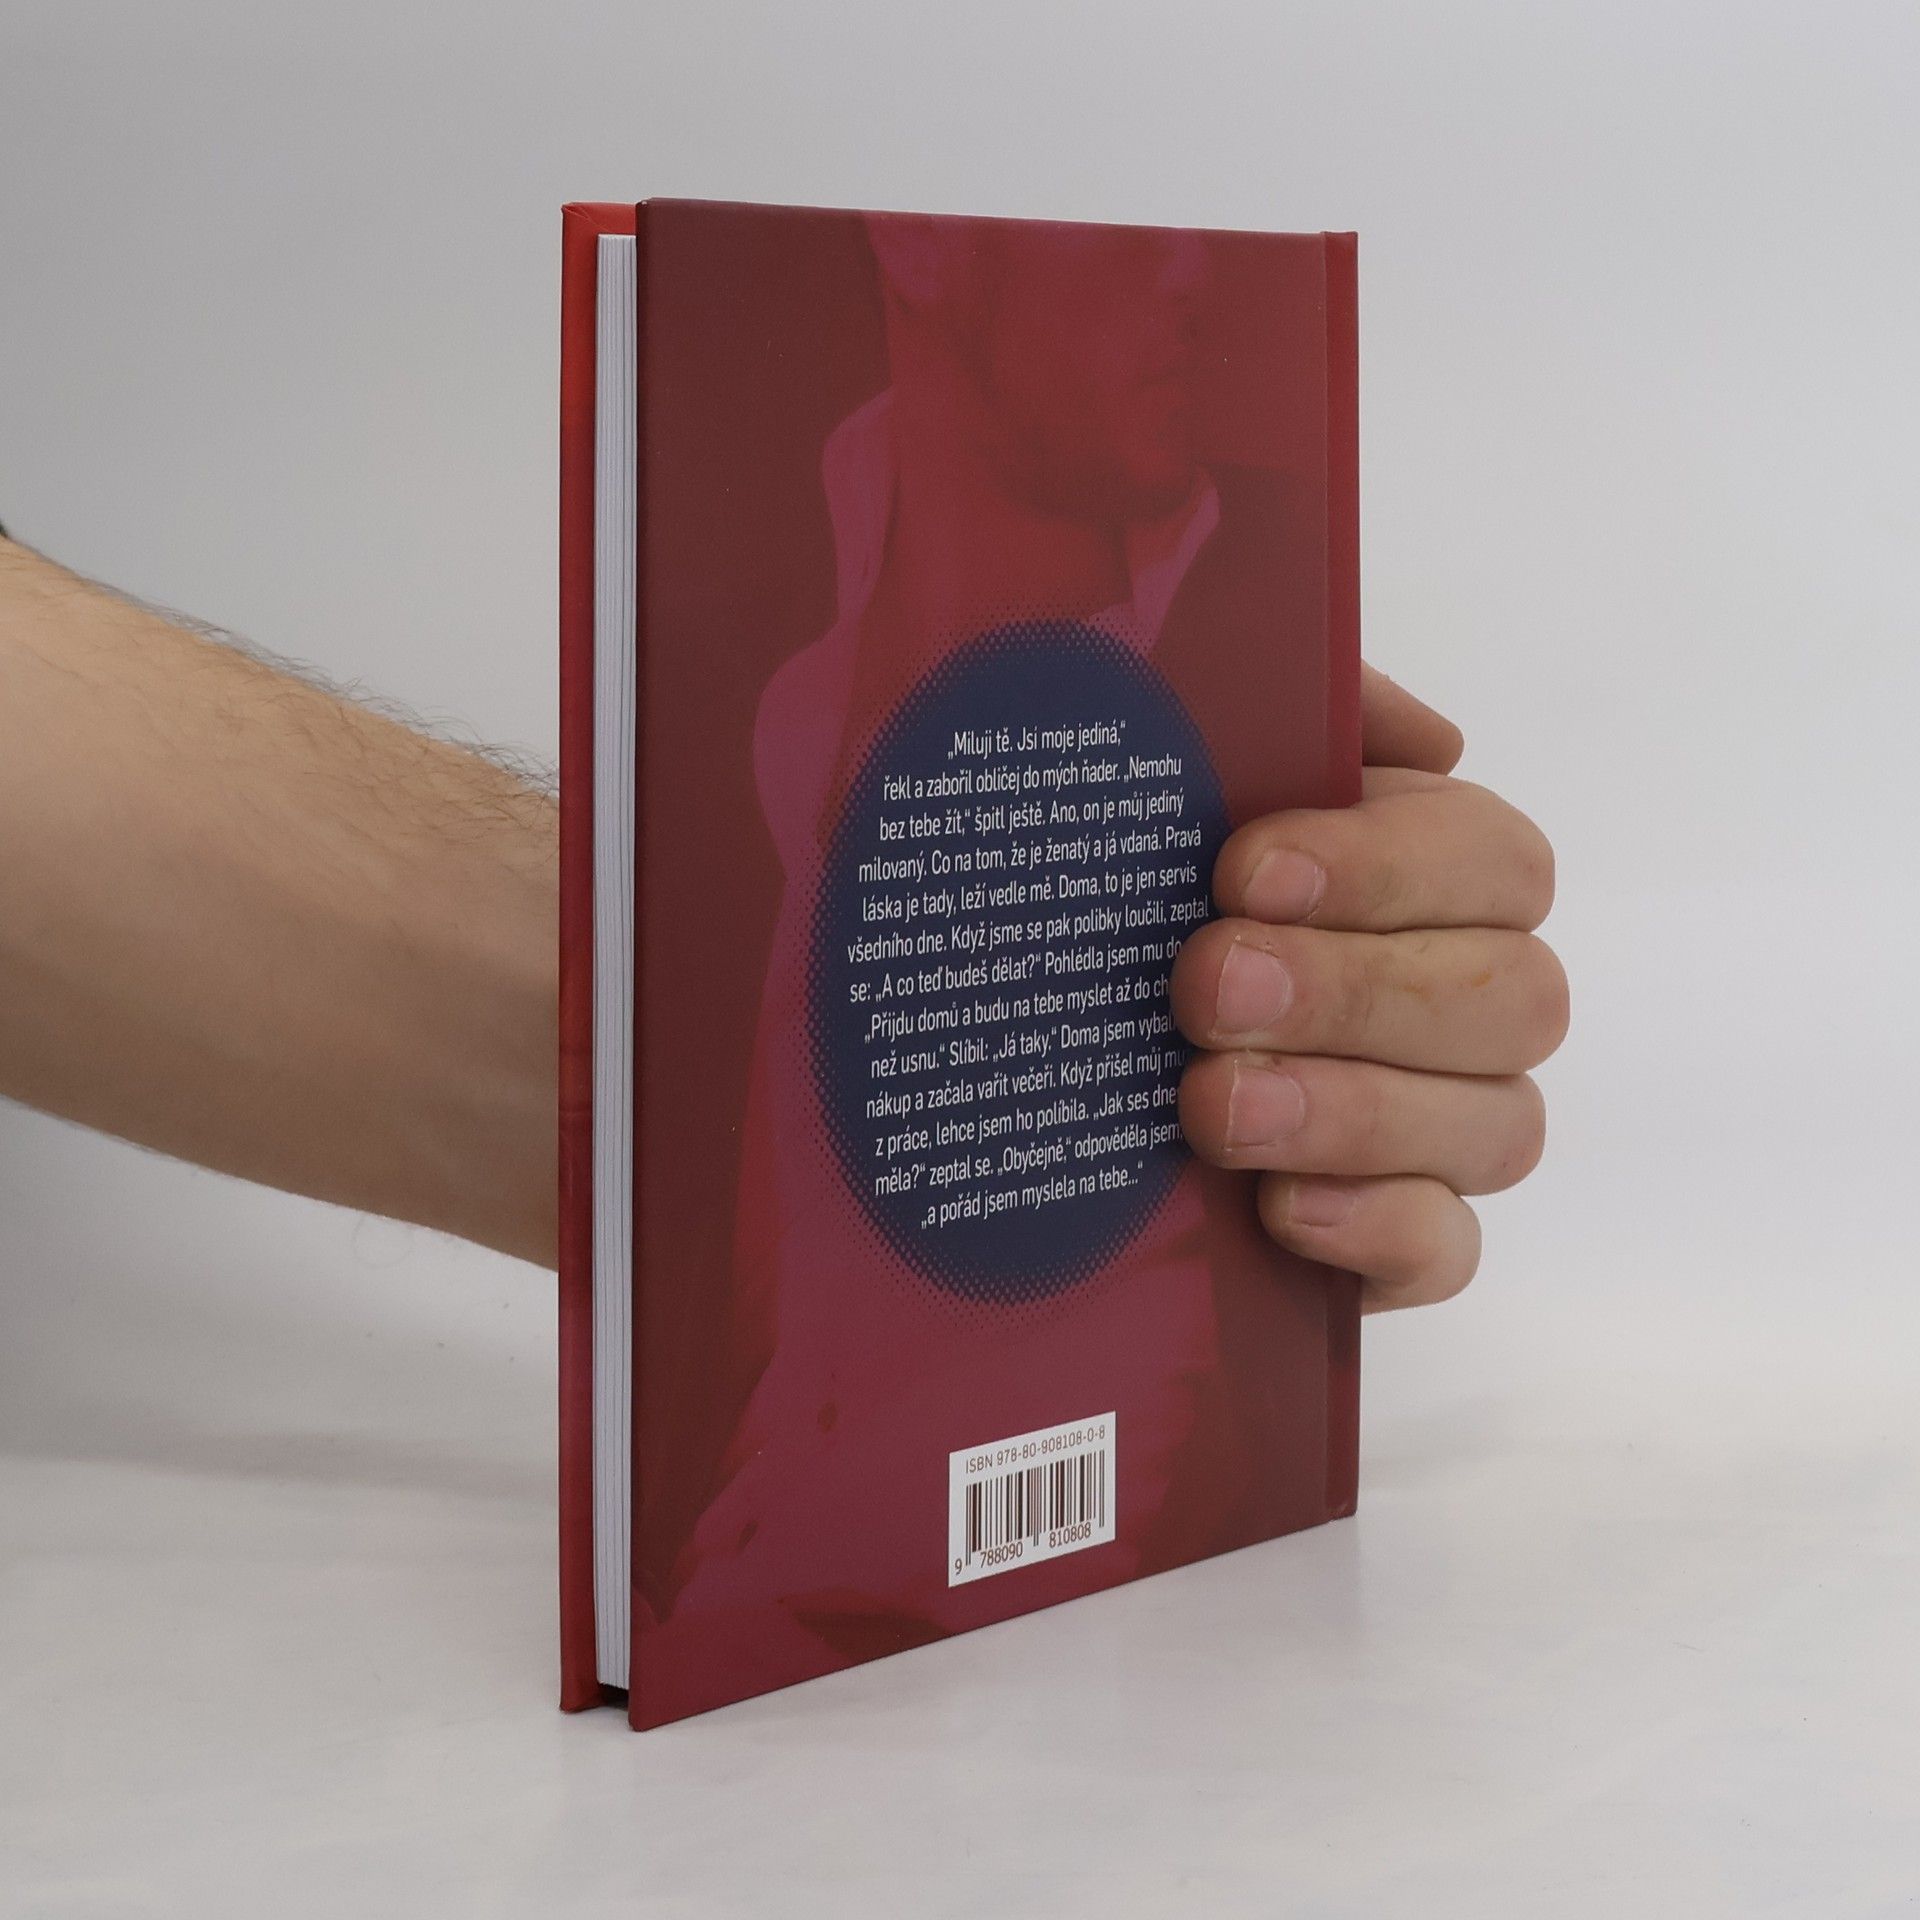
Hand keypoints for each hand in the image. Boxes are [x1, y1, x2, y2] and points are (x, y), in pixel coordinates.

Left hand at [1174, 667, 1565, 1310]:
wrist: (1028, 1034)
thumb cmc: (1117, 887)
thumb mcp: (1170, 769)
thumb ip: (1290, 711)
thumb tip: (1432, 739)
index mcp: (1430, 876)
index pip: (1496, 862)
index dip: (1389, 866)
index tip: (1243, 872)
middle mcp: (1465, 1002)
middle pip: (1512, 999)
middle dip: (1355, 992)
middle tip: (1207, 988)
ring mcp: (1444, 1130)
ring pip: (1497, 1127)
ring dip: (1356, 1112)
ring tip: (1214, 1105)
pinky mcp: (1396, 1243)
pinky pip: (1449, 1254)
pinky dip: (1379, 1233)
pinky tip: (1278, 1210)